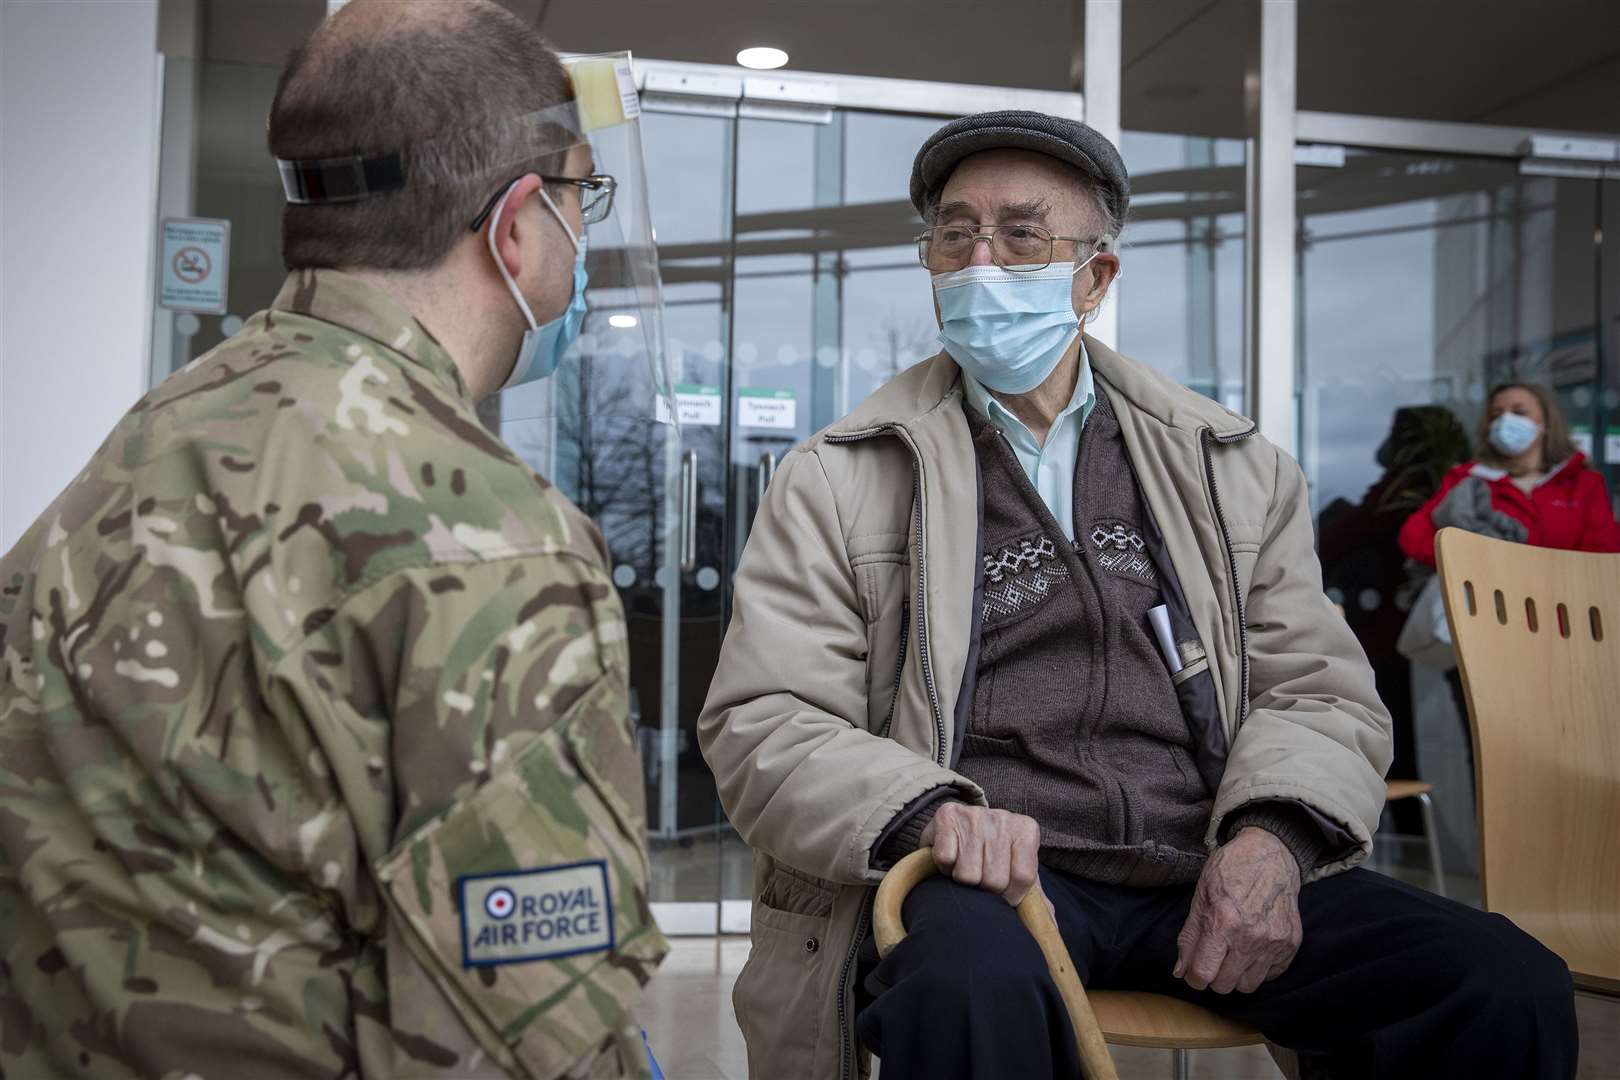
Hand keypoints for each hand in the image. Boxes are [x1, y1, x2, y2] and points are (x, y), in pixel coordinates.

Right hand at [919, 803, 1041, 907]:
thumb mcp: (1018, 871)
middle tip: (981, 878)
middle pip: (994, 879)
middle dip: (985, 889)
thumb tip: (1051, 929)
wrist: (961, 824)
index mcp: (1026, 830)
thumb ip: (1036, 899)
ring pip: (968, 874)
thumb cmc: (994, 854)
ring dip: (963, 880)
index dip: (1011, 895)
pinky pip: (946, 859)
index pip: (1023, 877)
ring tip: (966, 867)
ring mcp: (974, 815)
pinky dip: (945, 868)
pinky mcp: (947, 816)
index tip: (1003, 893)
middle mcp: (1003, 818)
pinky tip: (951, 859)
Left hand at [1174, 827, 1302, 994]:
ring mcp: (1274, 942)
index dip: (1194, 978)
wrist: (1270, 856)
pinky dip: (1259, 968)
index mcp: (1223, 923)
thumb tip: (1181, 971)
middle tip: (1214, 959)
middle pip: (1225, 985)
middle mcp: (1251, 937)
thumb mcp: (1201, 896)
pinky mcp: (1290, 944)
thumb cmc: (1230, 871)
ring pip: (1249, 985)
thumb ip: (1189, 936)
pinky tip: (1252, 949)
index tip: (1194, 972)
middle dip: (1214, 977)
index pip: (1203, 973)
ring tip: (1233, 954)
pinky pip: (1271, 976)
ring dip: (1237, 976)